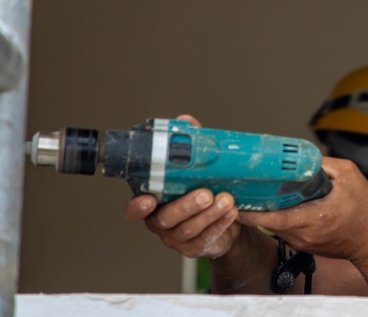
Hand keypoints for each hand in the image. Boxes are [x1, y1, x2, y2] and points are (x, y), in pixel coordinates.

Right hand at [122, 114, 240, 258]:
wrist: (225, 219)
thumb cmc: (203, 190)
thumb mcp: (195, 167)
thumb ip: (188, 145)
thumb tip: (184, 121)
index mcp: (154, 202)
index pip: (135, 209)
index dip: (137, 206)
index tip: (148, 198)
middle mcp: (161, 222)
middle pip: (166, 218)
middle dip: (186, 205)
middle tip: (205, 193)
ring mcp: (177, 238)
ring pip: (188, 229)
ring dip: (209, 214)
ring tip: (226, 199)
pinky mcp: (195, 247)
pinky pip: (206, 238)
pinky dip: (220, 224)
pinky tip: (232, 212)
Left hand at [238, 157, 367, 264]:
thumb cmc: (366, 209)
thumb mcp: (349, 175)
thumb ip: (323, 164)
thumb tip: (300, 157)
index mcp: (315, 216)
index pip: (276, 217)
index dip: (253, 212)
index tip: (236, 201)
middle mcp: (305, 234)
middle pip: (269, 221)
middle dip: (253, 207)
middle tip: (238, 191)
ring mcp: (304, 243)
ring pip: (275, 226)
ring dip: (264, 213)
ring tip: (253, 195)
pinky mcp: (305, 246)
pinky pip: (285, 230)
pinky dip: (278, 218)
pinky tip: (276, 206)